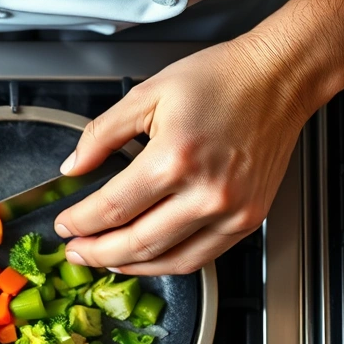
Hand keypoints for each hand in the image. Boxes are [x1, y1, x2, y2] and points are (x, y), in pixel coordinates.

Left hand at [53, 0, 343, 275]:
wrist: (279, 78)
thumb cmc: (220, 79)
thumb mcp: (148, 94)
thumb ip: (101, 134)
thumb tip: (73, 167)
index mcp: (174, 157)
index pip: (113, 207)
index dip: (81, 222)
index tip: (64, 225)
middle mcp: (205, 192)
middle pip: (137, 242)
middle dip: (98, 253)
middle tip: (75, 253)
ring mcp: (231, 211)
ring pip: (168, 259)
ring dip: (129, 266)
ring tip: (104, 260)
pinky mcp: (247, 219)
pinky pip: (200, 258)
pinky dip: (167, 263)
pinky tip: (145, 258)